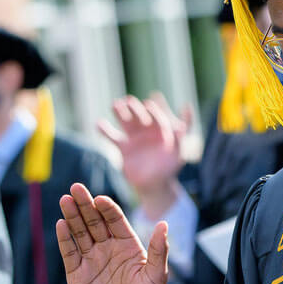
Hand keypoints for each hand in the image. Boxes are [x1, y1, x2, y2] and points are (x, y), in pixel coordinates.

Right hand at [57, 183, 167, 283]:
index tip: (100, 199)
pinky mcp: (77, 275)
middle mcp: (108, 249)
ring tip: (65, 200)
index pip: (116, 221)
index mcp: (128, 246)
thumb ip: (159, 251)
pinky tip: (61, 224)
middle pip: (94, 222)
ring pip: (80, 233)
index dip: (108, 209)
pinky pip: (70, 253)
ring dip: (72, 217)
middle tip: (75, 188)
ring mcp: (92, 260)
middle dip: (85, 205)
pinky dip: (65, 240)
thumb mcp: (156, 277)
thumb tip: (164, 224)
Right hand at [99, 94, 192, 217]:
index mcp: (161, 129)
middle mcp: (146, 130)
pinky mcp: (123, 148)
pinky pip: (112, 137)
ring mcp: (133, 138)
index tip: (149, 105)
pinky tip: (99, 123)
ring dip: (120, 112)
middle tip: (129, 100)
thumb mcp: (179, 151)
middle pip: (139, 116)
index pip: (157, 117)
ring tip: (115, 104)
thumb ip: (181, 136)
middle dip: (134, 108)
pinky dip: (105, 130)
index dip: (154, 111)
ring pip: (125, 122)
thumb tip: (184, 122)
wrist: (155, 183)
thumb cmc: (170, 166)